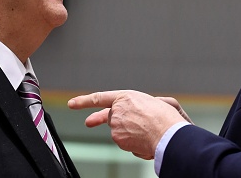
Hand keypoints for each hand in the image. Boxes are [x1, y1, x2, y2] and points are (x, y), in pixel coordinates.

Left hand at [68, 90, 188, 158]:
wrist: (168, 134)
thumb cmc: (164, 117)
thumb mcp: (152, 101)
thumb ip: (138, 106)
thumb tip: (134, 115)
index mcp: (125, 97)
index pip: (99, 98)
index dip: (84, 100)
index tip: (72, 103)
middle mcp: (117, 111)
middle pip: (108, 116)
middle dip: (97, 119)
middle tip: (89, 122)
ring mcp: (116, 127)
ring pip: (119, 130)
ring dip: (128, 132)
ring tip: (146, 131)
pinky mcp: (119, 140)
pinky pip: (125, 142)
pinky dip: (133, 142)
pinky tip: (144, 139)